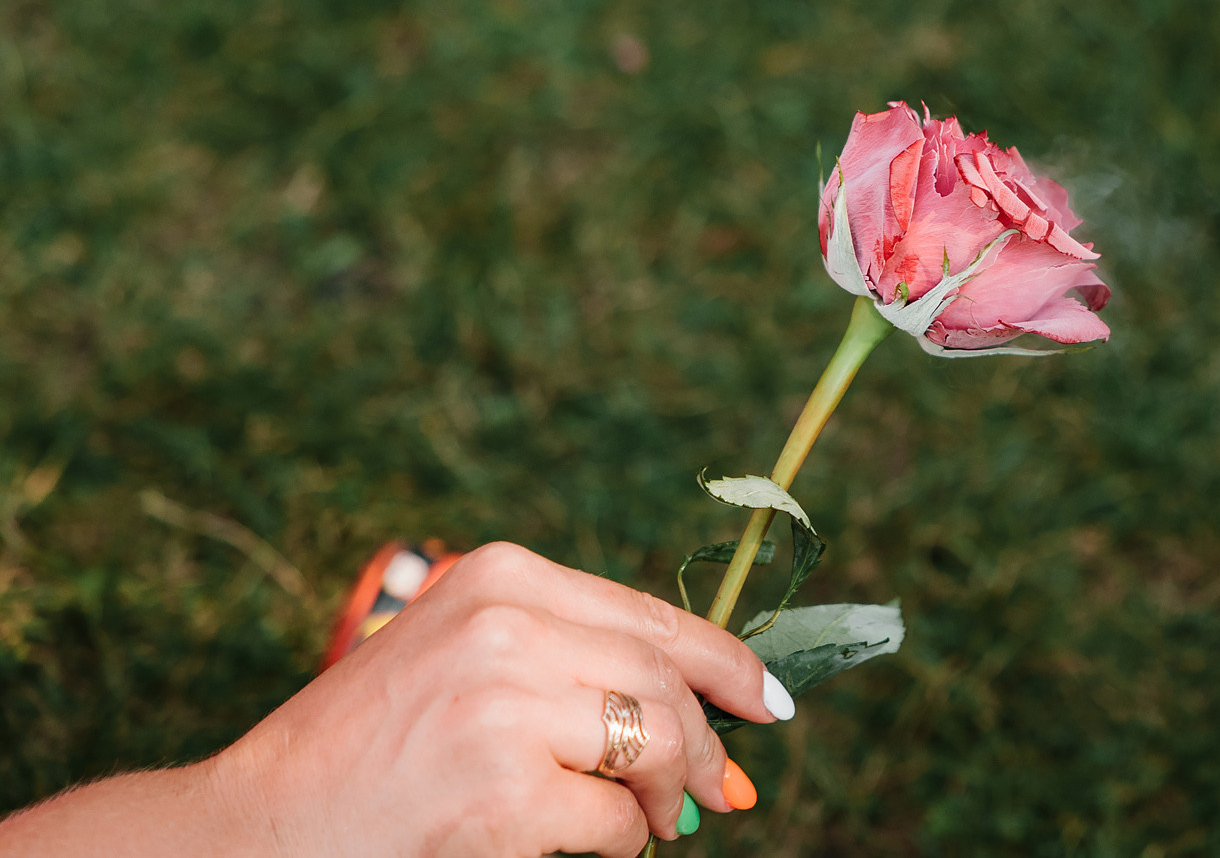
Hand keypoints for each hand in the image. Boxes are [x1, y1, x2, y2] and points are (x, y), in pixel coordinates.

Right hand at [210, 541, 784, 856]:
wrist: (261, 821)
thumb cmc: (370, 747)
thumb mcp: (463, 655)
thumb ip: (568, 656)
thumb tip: (705, 704)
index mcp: (501, 576)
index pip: (652, 616)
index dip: (727, 662)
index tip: (770, 701)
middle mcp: (508, 624)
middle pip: (666, 680)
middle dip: (708, 744)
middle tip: (721, 794)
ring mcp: (506, 704)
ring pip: (656, 744)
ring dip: (668, 798)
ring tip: (651, 824)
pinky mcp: (503, 787)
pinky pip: (613, 821)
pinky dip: (619, 843)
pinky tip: (587, 845)